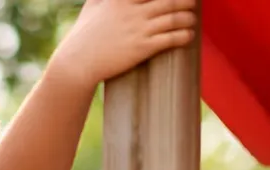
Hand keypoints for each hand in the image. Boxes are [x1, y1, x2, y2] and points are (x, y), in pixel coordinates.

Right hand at [54, 0, 196, 85]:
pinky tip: (188, 36)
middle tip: (191, 3)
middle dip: (185, 1)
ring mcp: (138, 29)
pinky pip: (171, 38)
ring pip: (174, 18)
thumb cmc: (82, 36)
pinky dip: (184, 35)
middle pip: (169, 0)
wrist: (77, 63)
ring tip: (191, 19)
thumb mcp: (91, 7)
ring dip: (188, 18)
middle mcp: (132, 11)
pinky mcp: (142, 48)